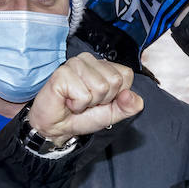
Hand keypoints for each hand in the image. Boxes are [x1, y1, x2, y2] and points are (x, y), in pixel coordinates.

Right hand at [26, 56, 142, 141]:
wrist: (57, 127)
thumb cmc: (82, 116)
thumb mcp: (113, 113)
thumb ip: (129, 106)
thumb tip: (131, 96)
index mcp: (103, 65)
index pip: (126, 75)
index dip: (116, 95)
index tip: (101, 100)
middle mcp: (89, 60)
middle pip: (114, 81)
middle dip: (103, 99)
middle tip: (87, 101)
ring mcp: (74, 64)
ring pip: (100, 87)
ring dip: (89, 102)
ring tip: (77, 101)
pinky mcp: (62, 74)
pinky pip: (84, 95)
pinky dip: (78, 105)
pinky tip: (68, 101)